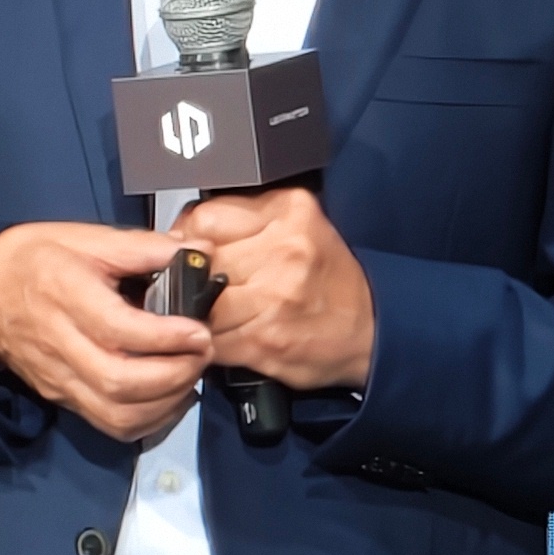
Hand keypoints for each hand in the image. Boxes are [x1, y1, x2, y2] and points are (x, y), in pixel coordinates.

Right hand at [0, 221, 210, 442]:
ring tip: (189, 374)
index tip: (199, 331)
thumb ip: (143, 247)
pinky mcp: (63, 398)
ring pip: (117, 413)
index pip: (119, 329)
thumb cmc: (36, 260)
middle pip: (120, 381)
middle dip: (175, 373)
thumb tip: (198, 252)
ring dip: (166, 402)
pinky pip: (110, 425)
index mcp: (65, 295)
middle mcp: (60, 345)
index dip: (167, 337)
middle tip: (201, 352)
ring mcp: (60, 378)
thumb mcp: (86, 239)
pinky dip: (149, 420)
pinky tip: (168, 397)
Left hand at [187, 190, 376, 389]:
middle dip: (195, 278)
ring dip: (201, 314)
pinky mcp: (266, 340)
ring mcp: (274, 298)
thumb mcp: (296, 226)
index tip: (198, 254)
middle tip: (212, 287)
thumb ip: (242, 221)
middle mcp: (285, 250)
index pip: (204, 218)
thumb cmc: (330, 279)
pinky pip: (212, 339)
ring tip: (226, 313)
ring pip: (199, 303)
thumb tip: (180, 236)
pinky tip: (234, 335)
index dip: (191, 239)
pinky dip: (214, 342)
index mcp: (289, 212)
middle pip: (199, 261)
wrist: (373, 329)